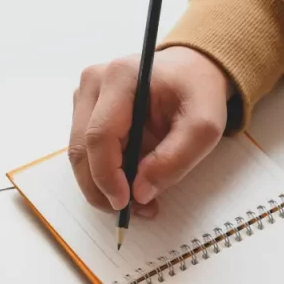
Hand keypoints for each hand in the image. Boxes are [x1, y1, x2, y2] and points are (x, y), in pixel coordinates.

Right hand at [69, 46, 231, 217]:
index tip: (126, 203)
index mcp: (120, 77)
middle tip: (131, 212)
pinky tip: (128, 184)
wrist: (191, 71)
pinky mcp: (84, 110)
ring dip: (101, 186)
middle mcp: (93, 82)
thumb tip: (140, 193)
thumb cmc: (197, 93)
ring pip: (79, 154)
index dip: (107, 176)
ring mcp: (84, 95)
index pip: (99, 136)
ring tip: (136, 202)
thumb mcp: (204, 127)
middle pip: (81, 149)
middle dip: (101, 189)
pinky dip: (102, 176)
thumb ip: (175, 159)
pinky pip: (85, 152)